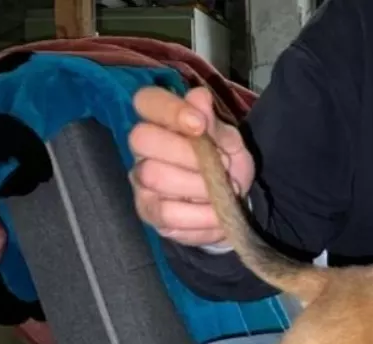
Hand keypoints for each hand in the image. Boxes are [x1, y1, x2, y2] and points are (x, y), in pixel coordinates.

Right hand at [128, 86, 254, 246]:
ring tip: (223, 191)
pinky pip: (167, 214)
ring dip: (199, 186)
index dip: (170, 110)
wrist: (232, 204)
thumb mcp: (229, 142)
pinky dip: (200, 216)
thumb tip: (199, 98)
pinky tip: (216, 215)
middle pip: (142, 138)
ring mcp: (140, 180)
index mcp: (160, 120)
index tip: (199, 124)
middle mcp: (142, 148)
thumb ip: (214, 124)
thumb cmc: (225, 164)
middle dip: (188, 153)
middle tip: (221, 165)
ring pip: (155, 176)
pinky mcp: (148, 211)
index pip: (147, 101)